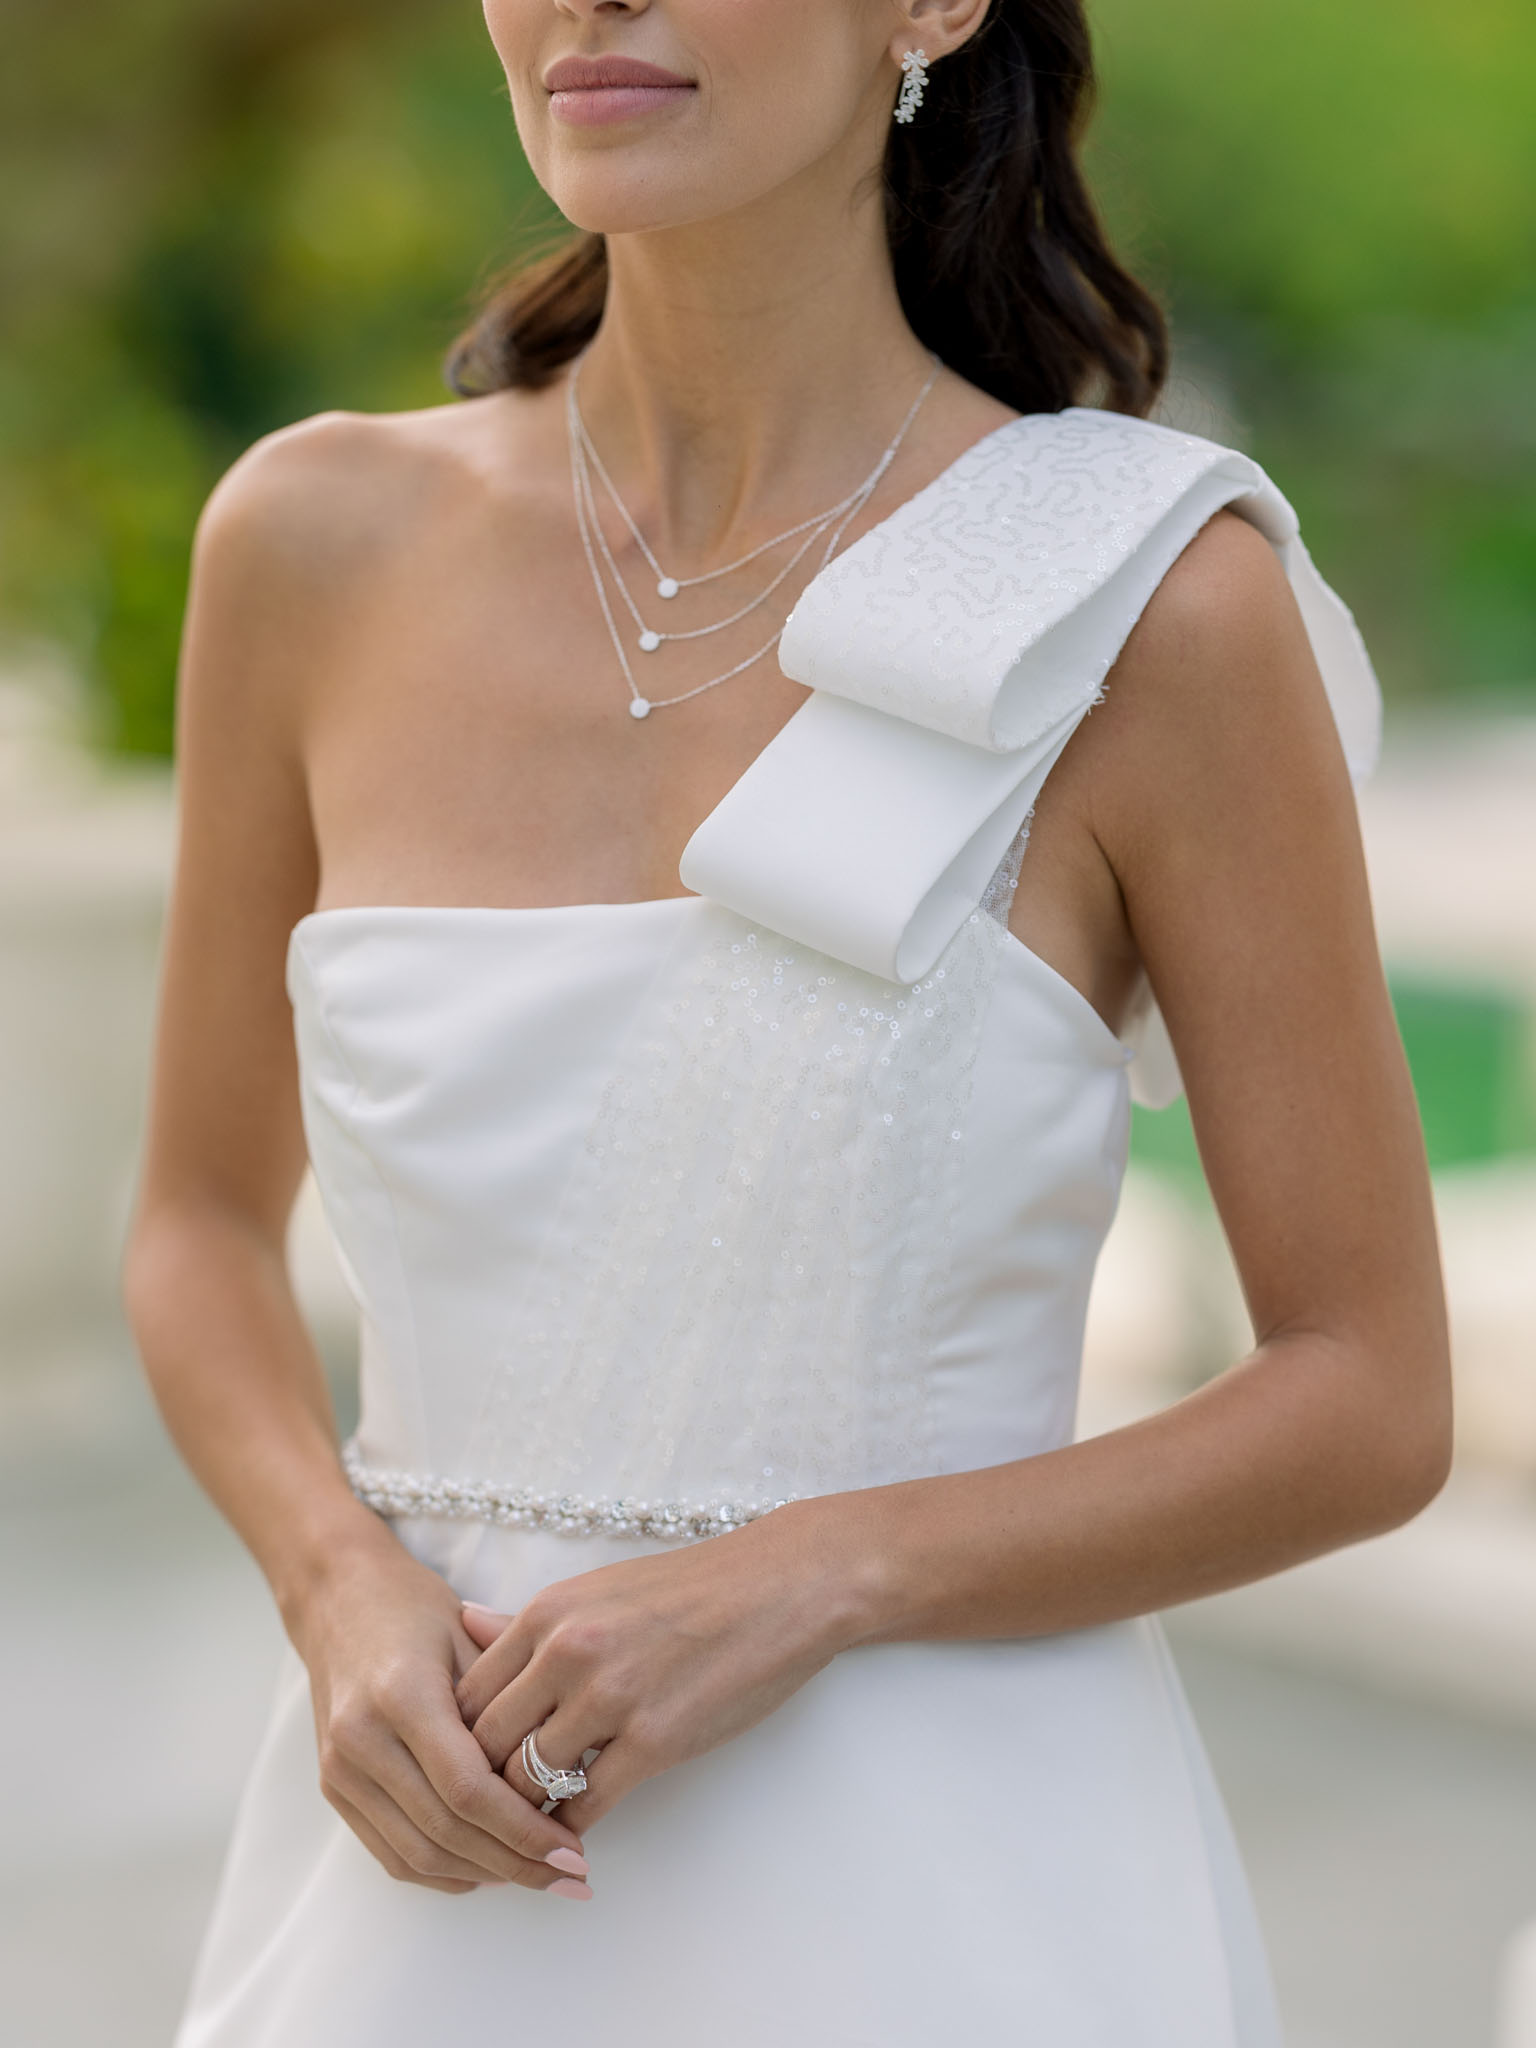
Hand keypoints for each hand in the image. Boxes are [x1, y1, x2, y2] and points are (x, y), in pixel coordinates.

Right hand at [288, 1533, 593, 1896]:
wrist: (335, 1596)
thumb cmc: (413, 1606)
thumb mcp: (471, 1633)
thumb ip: (514, 1700)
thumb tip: (573, 1767)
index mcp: (401, 1697)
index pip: (468, 1790)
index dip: (524, 1831)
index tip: (574, 1853)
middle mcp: (361, 1741)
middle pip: (446, 1832)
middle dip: (515, 1865)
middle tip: (573, 1879)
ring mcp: (341, 1772)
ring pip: (418, 1855)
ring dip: (485, 1876)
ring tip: (542, 1878)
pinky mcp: (335, 1789)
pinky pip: (392, 1853)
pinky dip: (444, 1872)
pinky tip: (491, 1870)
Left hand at [454, 1502, 866, 1831]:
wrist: (780, 1587)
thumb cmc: (690, 1588)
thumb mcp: (597, 1588)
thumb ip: (529, 1621)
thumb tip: (464, 1627)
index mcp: (548, 1612)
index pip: (466, 1697)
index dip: (457, 1742)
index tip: (466, 1769)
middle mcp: (567, 1651)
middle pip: (485, 1744)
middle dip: (479, 1787)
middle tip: (483, 1817)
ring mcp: (610, 1697)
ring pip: (527, 1781)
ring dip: (522, 1814)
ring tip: (524, 1830)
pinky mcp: (654, 1740)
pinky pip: (585, 1805)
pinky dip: (569, 1830)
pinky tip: (571, 1834)